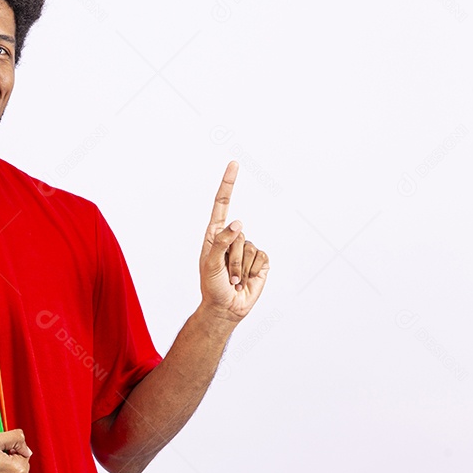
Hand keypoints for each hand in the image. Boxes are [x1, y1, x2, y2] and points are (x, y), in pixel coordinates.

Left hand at [199, 161, 268, 321]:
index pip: (222, 204)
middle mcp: (232, 238)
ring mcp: (248, 249)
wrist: (226, 308)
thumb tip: (238, 223)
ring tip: (233, 280)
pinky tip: (245, 280)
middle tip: (224, 276)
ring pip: (250, 248)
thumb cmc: (212, 286)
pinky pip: (262, 258)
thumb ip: (221, 241)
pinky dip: (253, 272)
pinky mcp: (261, 260)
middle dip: (231, 258)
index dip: (228, 184)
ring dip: (240, 269)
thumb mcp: (210, 263)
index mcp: (214, 234)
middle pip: (238, 234)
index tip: (234, 164)